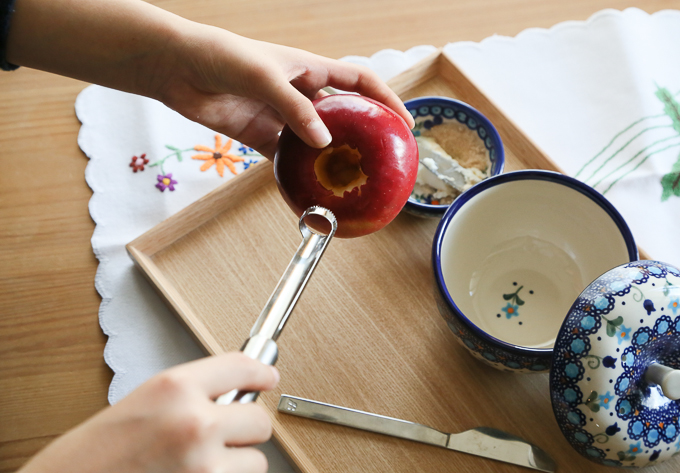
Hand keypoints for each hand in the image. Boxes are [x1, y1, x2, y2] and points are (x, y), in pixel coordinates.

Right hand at [18, 353, 279, 472]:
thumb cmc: (92, 455)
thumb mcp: (143, 403)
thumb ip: (190, 394)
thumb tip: (235, 394)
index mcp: (174, 388)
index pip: (241, 368)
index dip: (260, 373)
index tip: (268, 378)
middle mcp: (194, 422)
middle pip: (259, 420)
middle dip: (245, 429)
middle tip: (221, 435)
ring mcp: (203, 465)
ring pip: (256, 461)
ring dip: (236, 465)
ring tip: (197, 466)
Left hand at [154, 25, 414, 158]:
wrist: (176, 66)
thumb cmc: (222, 56)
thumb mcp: (263, 77)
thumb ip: (295, 108)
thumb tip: (325, 142)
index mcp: (310, 69)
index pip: (359, 82)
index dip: (386, 99)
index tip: (405, 123)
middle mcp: (300, 93)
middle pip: (342, 115)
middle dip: (364, 135)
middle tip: (383, 161)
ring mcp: (281, 116)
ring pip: (316, 142)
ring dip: (331, 161)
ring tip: (350, 184)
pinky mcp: (260, 136)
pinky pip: (286, 158)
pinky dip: (299, 174)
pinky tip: (310, 192)